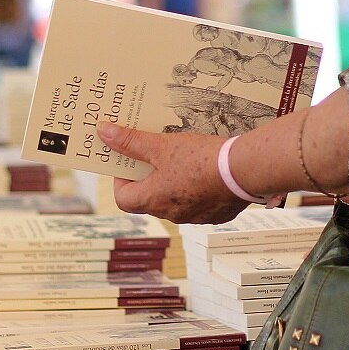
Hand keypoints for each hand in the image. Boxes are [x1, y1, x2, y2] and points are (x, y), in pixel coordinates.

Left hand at [100, 123, 249, 223]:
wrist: (244, 171)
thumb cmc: (202, 159)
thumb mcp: (161, 145)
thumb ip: (131, 141)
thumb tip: (104, 132)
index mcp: (154, 200)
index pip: (123, 199)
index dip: (121, 179)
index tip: (129, 161)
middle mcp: (172, 214)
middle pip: (149, 198)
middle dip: (149, 176)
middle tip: (155, 154)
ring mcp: (195, 216)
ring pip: (175, 200)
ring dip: (173, 182)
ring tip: (182, 158)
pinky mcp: (216, 214)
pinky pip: (199, 202)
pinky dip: (197, 188)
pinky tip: (205, 170)